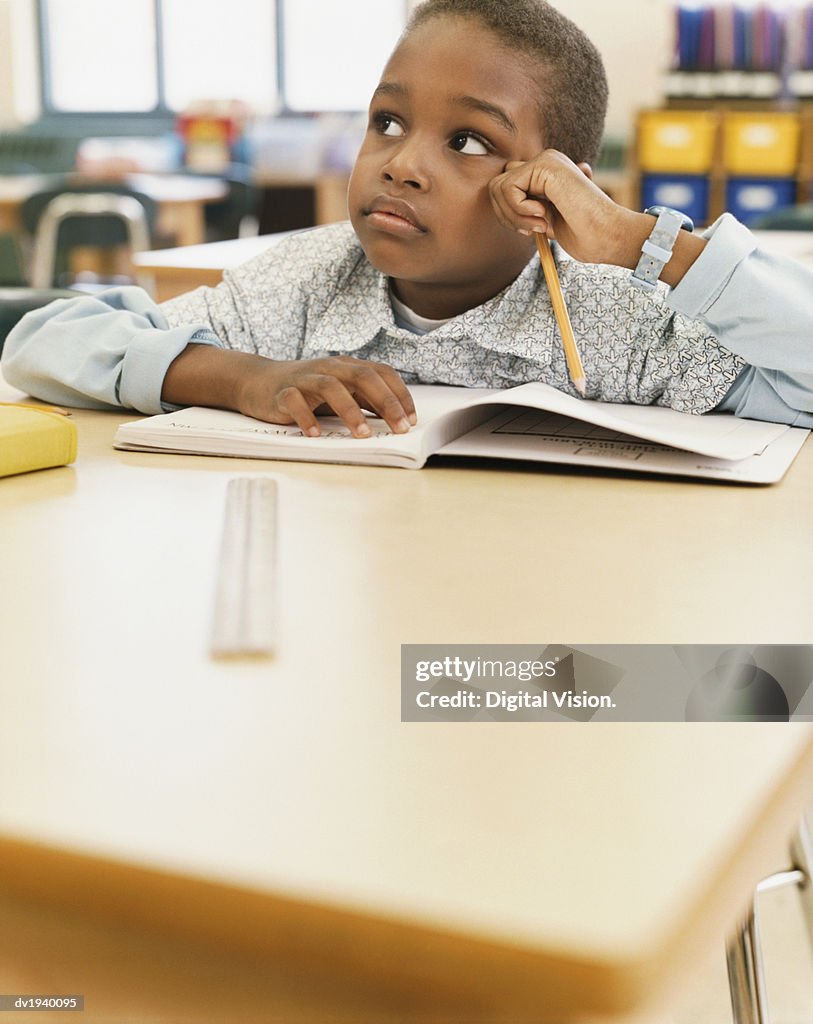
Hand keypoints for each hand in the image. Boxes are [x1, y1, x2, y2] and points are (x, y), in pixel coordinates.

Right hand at [235, 354, 416, 438]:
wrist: (258, 382)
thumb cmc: (307, 390)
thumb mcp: (340, 391)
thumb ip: (364, 399)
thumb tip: (397, 418)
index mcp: (347, 366)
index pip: (381, 372)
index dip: (399, 394)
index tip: (411, 420)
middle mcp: (329, 368)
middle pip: (362, 376)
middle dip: (385, 402)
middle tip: (399, 428)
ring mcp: (305, 379)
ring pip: (331, 387)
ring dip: (350, 411)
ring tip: (363, 435)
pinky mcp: (282, 392)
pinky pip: (295, 402)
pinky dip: (307, 418)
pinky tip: (316, 435)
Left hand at [489, 149, 644, 267]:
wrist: (609, 235)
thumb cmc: (586, 235)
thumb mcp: (547, 221)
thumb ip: (527, 208)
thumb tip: (499, 194)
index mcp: (547, 175)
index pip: (504, 188)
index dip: (509, 214)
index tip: (531, 230)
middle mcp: (546, 162)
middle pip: (496, 185)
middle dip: (506, 215)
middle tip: (532, 229)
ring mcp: (546, 161)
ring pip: (498, 187)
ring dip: (513, 215)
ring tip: (540, 225)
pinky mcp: (545, 165)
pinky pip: (507, 188)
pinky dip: (518, 210)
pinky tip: (543, 216)